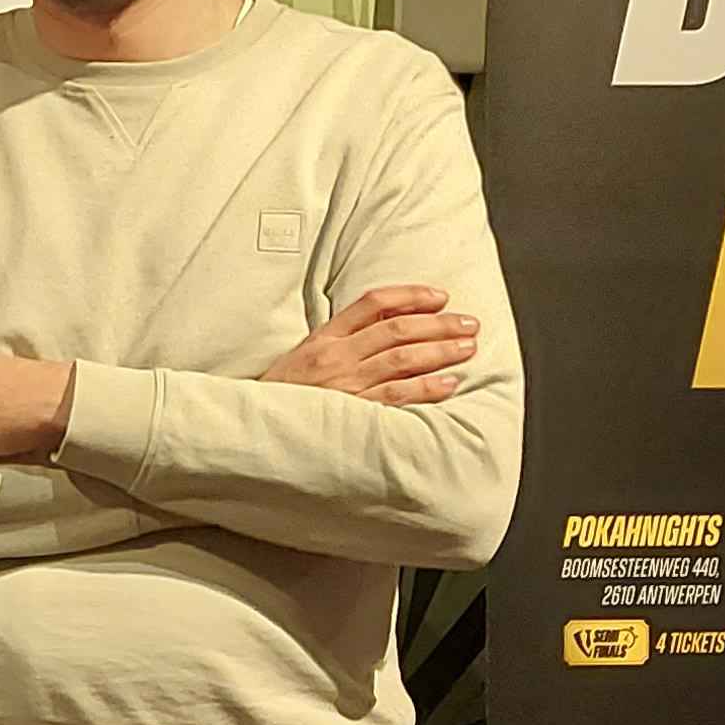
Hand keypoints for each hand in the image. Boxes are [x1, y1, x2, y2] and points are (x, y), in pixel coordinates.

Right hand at [261, 284, 480, 404]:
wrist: (255, 429)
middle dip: (439, 324)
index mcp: (324, 337)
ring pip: (402, 359)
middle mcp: (335, 356)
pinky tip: (449, 383)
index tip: (440, 297)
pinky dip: (426, 388)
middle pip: (396, 329)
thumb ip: (343, 338)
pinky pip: (396, 396)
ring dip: (440, 351)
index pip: (373, 303)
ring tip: (467, 347)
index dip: (411, 296)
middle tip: (469, 323)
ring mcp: (344, 384)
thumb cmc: (285, 395)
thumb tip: (391, 321)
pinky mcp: (351, 413)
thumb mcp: (306, 355)